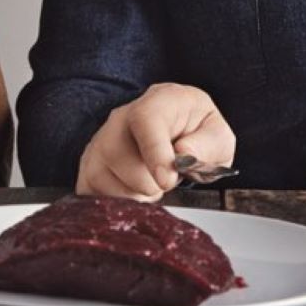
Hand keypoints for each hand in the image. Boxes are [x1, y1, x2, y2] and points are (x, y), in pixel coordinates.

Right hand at [76, 83, 235, 200]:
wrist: (174, 132)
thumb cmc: (195, 132)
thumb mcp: (218, 135)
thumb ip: (208, 144)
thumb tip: (184, 154)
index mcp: (158, 102)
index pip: (146, 120)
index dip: (154, 152)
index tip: (167, 180)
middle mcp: (120, 118)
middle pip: (118, 156)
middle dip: (149, 183)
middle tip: (167, 179)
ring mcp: (99, 143)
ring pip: (104, 179)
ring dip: (135, 195)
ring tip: (151, 182)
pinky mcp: (88, 168)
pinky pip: (93, 194)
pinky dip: (118, 203)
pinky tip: (135, 192)